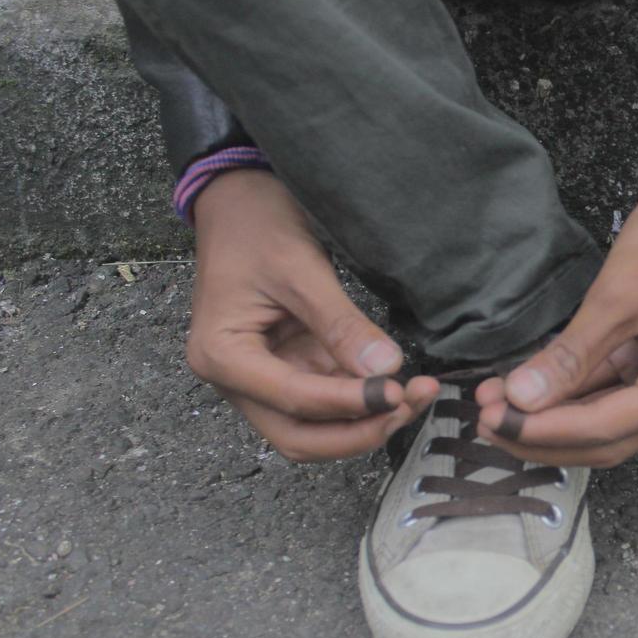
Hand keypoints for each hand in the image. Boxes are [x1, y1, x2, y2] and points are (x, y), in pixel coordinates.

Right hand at [187, 169, 437, 460]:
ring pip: (316, 429)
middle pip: (300, 437)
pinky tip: (399, 384)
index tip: (397, 392)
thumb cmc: (255, 226)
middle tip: (409, 404)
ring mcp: (262, 380)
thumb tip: (385, 370)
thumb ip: (341, 325)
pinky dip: (362, 400)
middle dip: (358, 430)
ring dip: (366, 421)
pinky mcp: (288, 369)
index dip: (349, 403)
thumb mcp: (300, 270)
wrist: (238, 200)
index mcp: (222, 355)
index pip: (293, 399)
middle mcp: (236, 380)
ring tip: (415, 394)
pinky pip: (327, 402)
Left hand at [473, 134, 637, 466]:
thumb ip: (571, 356)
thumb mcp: (619, 297)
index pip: (602, 430)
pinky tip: (531, 385)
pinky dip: (573, 392)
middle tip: (485, 419)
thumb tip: (521, 399)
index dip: (540, 430)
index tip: (489, 420)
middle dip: (542, 434)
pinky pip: (613, 391)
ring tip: (498, 401)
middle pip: (604, 440)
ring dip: (554, 416)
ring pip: (605, 421)